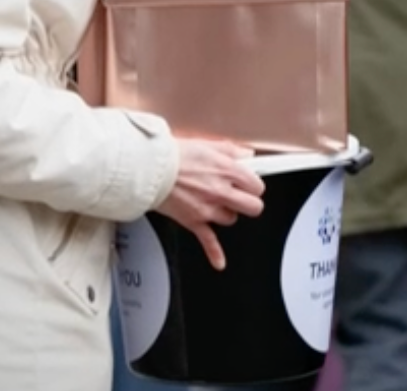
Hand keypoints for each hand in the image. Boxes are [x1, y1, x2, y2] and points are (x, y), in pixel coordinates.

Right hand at [156, 139, 264, 270]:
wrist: (149, 169)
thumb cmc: (173, 156)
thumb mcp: (207, 145)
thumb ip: (230, 151)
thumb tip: (245, 155)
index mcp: (226, 171)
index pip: (257, 186)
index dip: (253, 184)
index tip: (249, 183)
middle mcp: (220, 192)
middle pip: (253, 207)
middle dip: (249, 202)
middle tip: (242, 197)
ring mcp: (207, 209)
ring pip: (231, 220)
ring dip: (226, 213)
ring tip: (215, 203)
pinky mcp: (193, 221)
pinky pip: (208, 241)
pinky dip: (214, 254)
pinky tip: (219, 262)